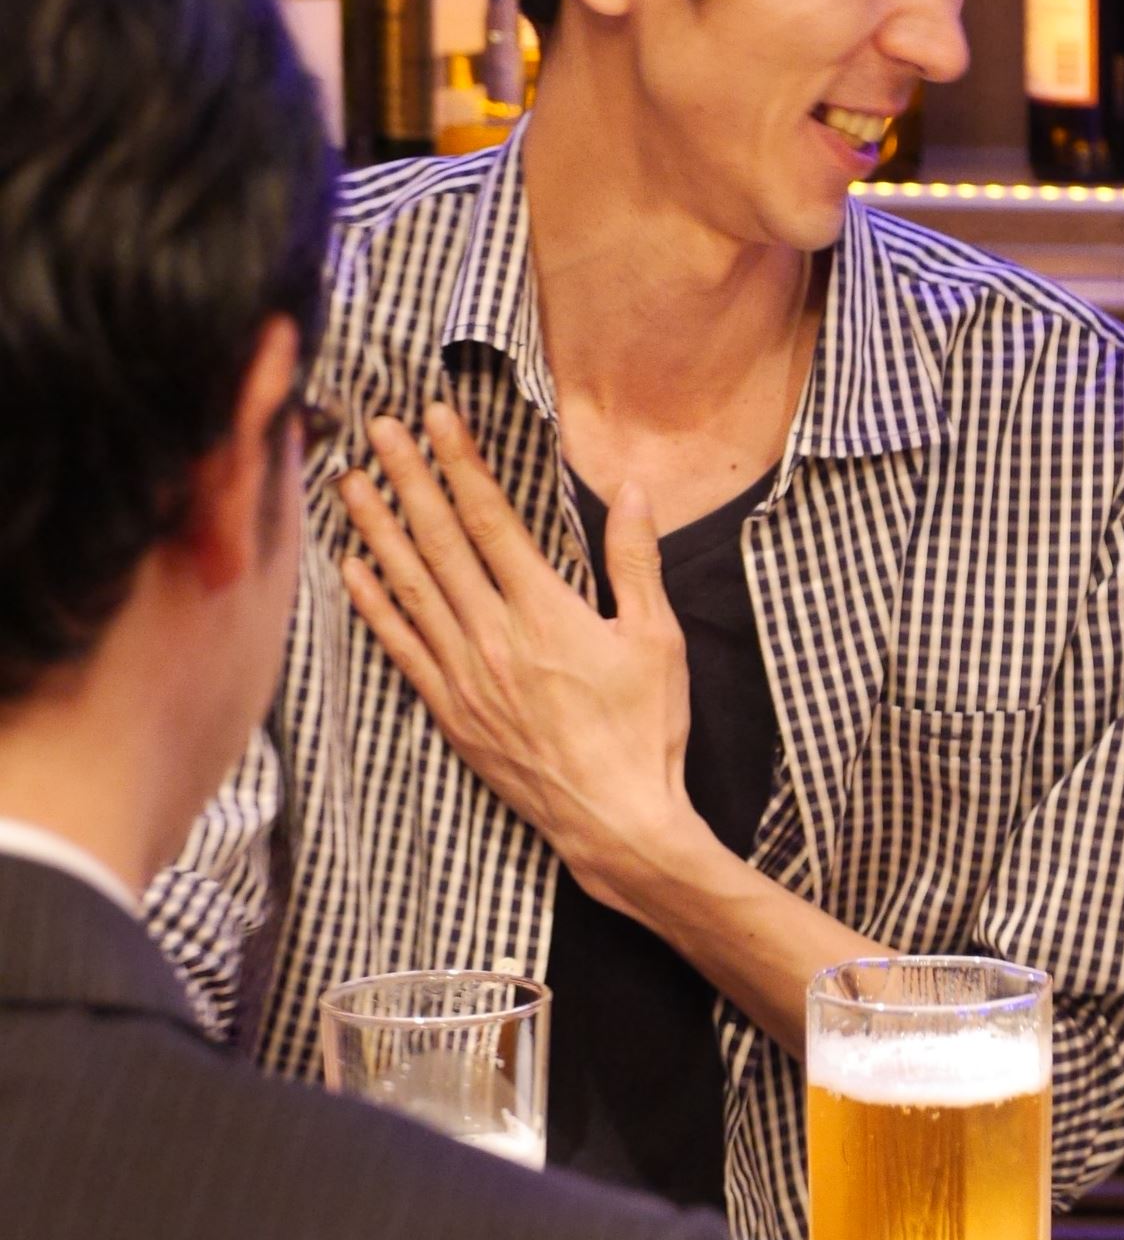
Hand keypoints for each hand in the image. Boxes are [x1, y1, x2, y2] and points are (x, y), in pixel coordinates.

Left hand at [338, 403, 708, 920]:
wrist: (616, 821)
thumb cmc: (645, 732)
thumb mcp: (657, 639)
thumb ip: (637, 560)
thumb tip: (630, 489)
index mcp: (545, 612)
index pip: (490, 519)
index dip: (460, 463)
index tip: (436, 418)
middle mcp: (494, 637)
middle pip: (439, 541)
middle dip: (408, 478)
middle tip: (378, 428)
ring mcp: (465, 676)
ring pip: (411, 587)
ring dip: (378, 530)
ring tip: (350, 481)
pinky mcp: (452, 712)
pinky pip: (402, 648)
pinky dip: (375, 606)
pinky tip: (354, 571)